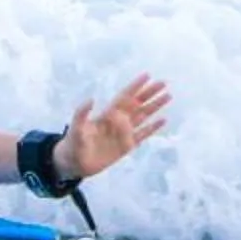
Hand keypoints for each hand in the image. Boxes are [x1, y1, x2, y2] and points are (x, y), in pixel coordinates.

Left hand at [56, 74, 171, 182]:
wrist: (74, 164)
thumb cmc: (73, 144)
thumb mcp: (75, 128)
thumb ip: (81, 114)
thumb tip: (91, 99)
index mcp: (107, 114)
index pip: (124, 97)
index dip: (135, 86)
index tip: (147, 75)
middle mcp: (117, 121)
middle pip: (137, 104)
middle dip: (149, 93)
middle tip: (163, 83)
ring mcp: (123, 133)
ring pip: (143, 116)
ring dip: (154, 107)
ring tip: (167, 96)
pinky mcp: (126, 147)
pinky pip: (142, 135)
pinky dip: (153, 128)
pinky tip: (162, 120)